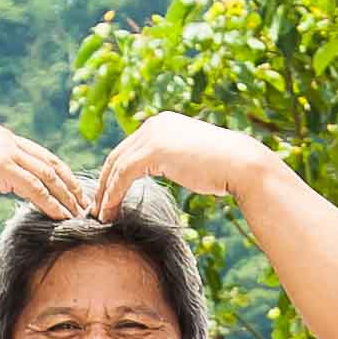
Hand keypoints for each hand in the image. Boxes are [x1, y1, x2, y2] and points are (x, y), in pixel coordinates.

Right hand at [0, 123, 88, 221]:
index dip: (59, 172)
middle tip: (85, 201)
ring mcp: (3, 151)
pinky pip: (35, 188)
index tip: (73, 189)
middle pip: (48, 161)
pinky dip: (50, 203)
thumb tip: (5, 181)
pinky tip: (60, 216)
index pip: (39, 153)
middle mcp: (4, 139)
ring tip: (77, 213)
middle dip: (70, 183)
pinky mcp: (1, 167)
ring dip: (65, 196)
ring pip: (46, 175)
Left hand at [87, 109, 273, 211]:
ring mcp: (153, 134)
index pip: (129, 149)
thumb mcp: (190, 158)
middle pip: (118, 155)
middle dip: (105, 183)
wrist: (240, 164)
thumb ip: (172, 158)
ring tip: (101, 215)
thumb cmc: (222, 168)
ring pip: (117, 165)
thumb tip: (167, 168)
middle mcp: (154, 124)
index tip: (108, 195)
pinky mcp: (153, 150)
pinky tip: (110, 211)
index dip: (115, 173)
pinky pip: (124, 174)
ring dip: (106, 193)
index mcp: (162, 124)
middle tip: (96, 207)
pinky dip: (113, 194)